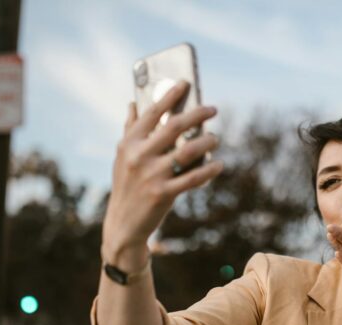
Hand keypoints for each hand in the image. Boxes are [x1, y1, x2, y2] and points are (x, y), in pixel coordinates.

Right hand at [102, 81, 222, 263]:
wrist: (123, 224)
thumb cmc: (126, 186)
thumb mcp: (122, 157)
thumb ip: (130, 130)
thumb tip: (132, 103)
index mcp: (129, 143)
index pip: (153, 112)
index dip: (170, 96)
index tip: (186, 83)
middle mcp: (139, 156)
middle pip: (174, 127)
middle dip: (197, 114)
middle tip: (212, 109)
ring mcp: (151, 175)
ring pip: (188, 151)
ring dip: (206, 142)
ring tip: (215, 139)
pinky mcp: (163, 194)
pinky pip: (193, 178)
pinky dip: (209, 170)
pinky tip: (218, 165)